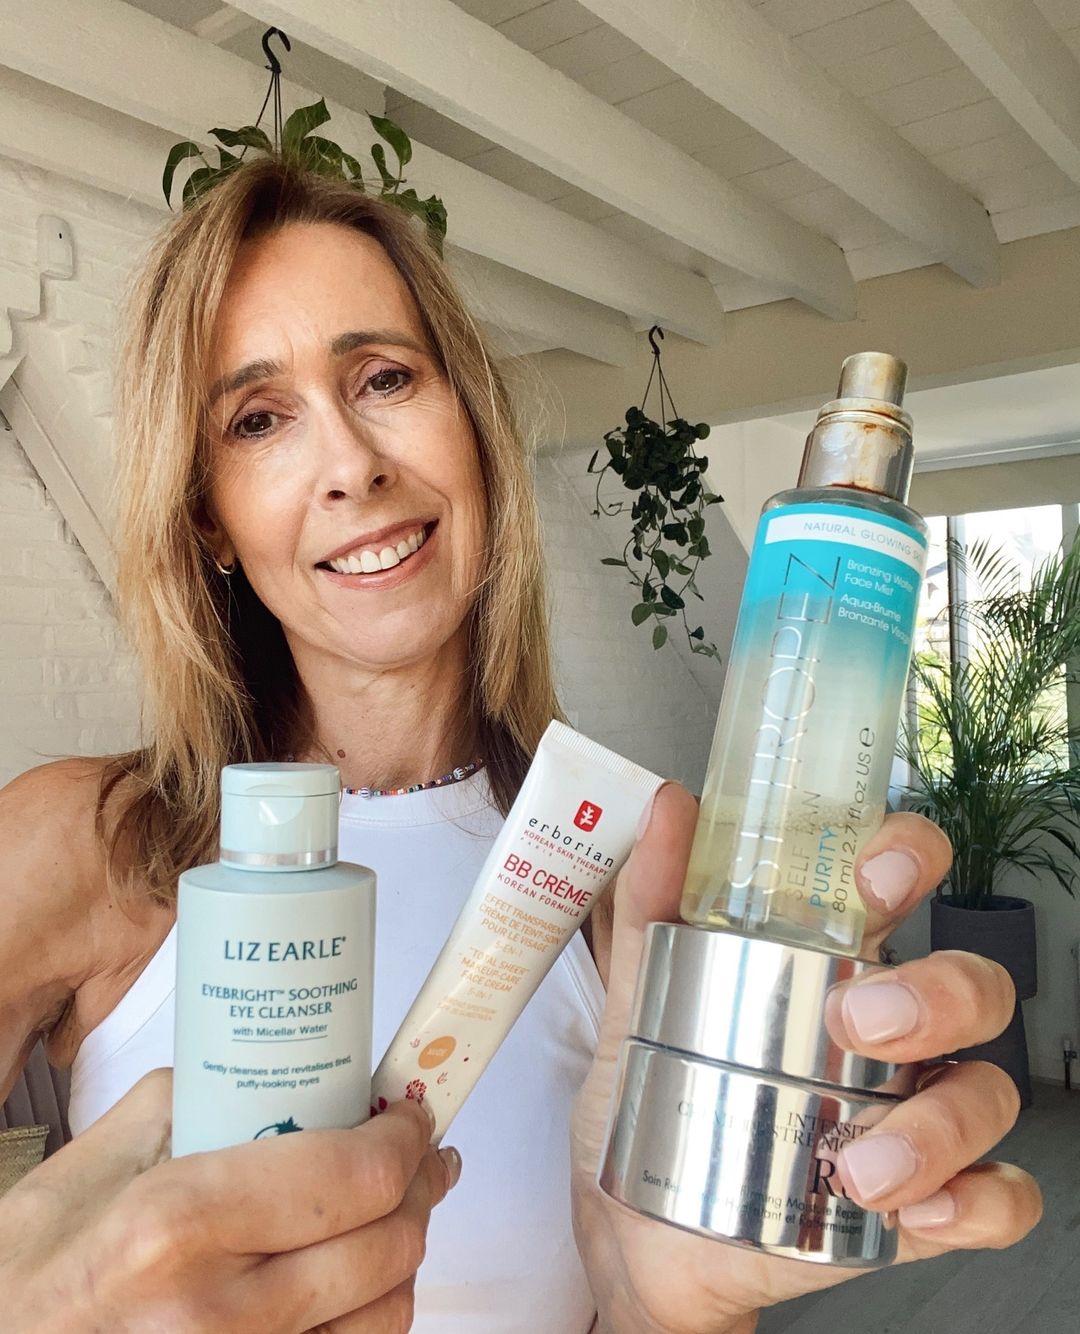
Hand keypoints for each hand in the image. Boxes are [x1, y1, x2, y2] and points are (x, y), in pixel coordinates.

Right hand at [0, 1068, 458, 1332]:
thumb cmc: (30, 1272)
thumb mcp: (95, 1161)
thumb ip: (195, 1101)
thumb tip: (284, 1075)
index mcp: (177, 1225)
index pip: (350, 1175)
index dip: (403, 1138)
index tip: (409, 1115)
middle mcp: (215, 1313)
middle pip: (386, 1244)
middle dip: (421, 1186)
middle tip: (420, 1155)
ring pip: (385, 1314)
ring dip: (405, 1253)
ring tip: (396, 1213)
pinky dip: (369, 1313)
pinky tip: (357, 1280)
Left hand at [571, 786, 1041, 1333]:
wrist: (636, 1233)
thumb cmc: (648, 1098)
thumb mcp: (635, 995)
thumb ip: (649, 901)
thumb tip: (669, 806)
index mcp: (828, 960)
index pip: (902, 880)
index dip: (912, 855)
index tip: (881, 869)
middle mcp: (889, 1030)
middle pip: (970, 984)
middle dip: (938, 995)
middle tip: (860, 1022)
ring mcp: (910, 1113)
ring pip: (987, 1090)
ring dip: (939, 1122)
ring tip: (858, 1165)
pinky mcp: (919, 1199)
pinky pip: (998, 1197)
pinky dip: (977, 1202)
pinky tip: (918, 1210)